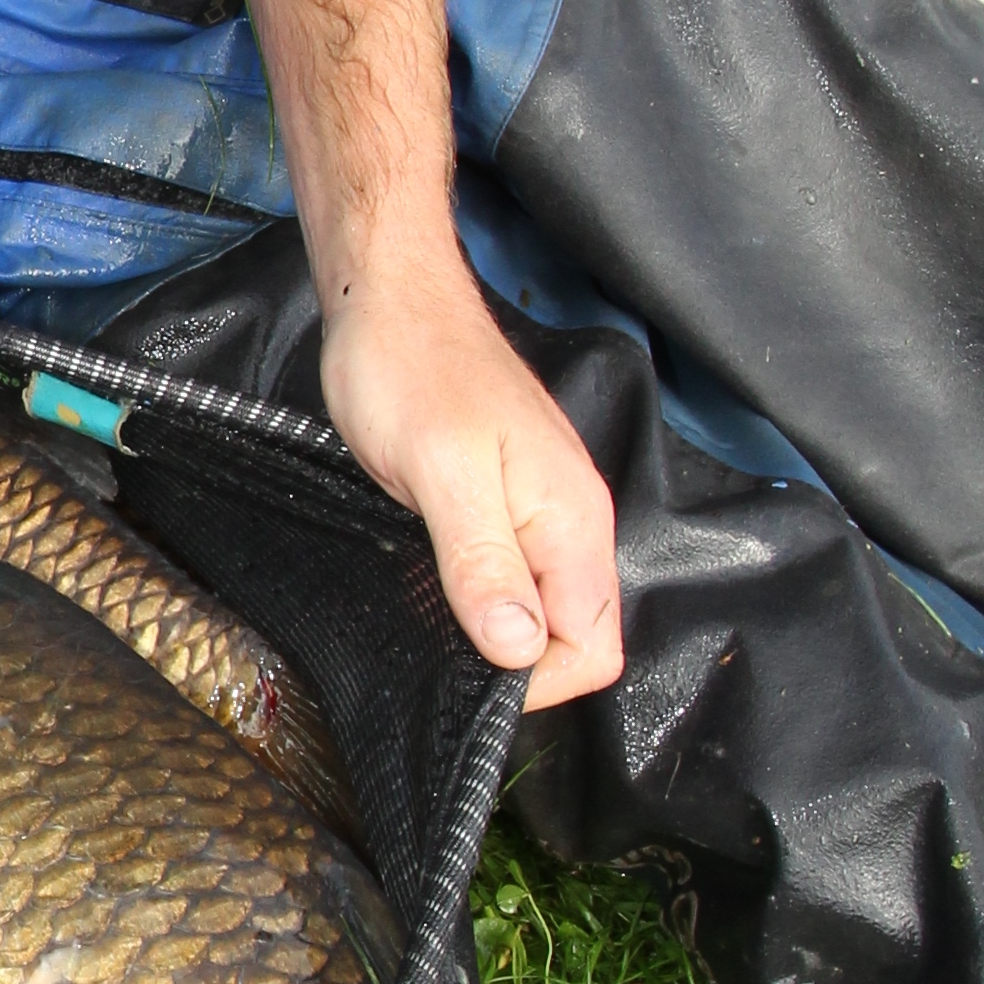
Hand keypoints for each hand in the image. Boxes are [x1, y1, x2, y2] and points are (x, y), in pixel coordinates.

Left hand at [320, 256, 622, 707]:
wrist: (390, 302)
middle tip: (437, 647)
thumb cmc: (409, 370)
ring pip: (538, 613)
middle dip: (514, 666)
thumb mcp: (441, 473)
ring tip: (426, 620)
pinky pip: (507, 581)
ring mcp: (538, 514)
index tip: (466, 675)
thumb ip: (484, 561)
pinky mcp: (501, 506)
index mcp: (572, 521)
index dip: (536, 681)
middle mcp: (569, 523)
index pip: (594, 645)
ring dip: (488, 633)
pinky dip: (472, 602)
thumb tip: (519, 649)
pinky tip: (427, 593)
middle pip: (574, 637)